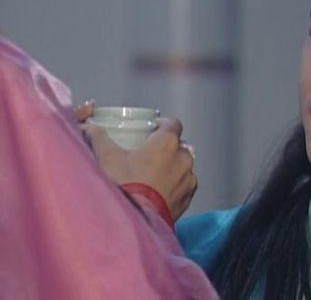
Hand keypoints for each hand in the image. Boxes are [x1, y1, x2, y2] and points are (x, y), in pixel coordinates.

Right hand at [76, 103, 196, 220]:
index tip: (153, 130)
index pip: (173, 123)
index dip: (163, 125)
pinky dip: (175, 185)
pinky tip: (158, 191)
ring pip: (183, 166)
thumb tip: (89, 127)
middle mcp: (183, 158)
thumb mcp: (107, 157)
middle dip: (166, 148)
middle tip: (148, 155)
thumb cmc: (124, 186)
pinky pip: (184, 185)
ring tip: (152, 175)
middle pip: (179, 145)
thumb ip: (99, 138)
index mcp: (167, 142)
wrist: (134, 220)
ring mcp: (188, 178)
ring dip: (172, 167)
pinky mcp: (188, 197)